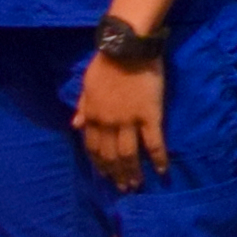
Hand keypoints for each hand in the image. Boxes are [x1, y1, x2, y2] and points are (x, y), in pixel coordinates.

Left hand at [73, 48, 167, 190]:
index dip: (99, 163)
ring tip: (137, 185)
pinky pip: (153, 142)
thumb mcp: (87, 86)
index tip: (106, 175)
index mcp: (93, 116)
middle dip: (116, 173)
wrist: (126, 48)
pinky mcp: (150, 116)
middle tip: (124, 187)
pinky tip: (161, 171)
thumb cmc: (106, 64)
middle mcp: (108, 123)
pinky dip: (157, 158)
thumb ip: (83, 107)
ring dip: (132, 172)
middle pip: (111, 155)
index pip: (93, 147)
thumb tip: (76, 126)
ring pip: (129, 153)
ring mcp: (129, 121)